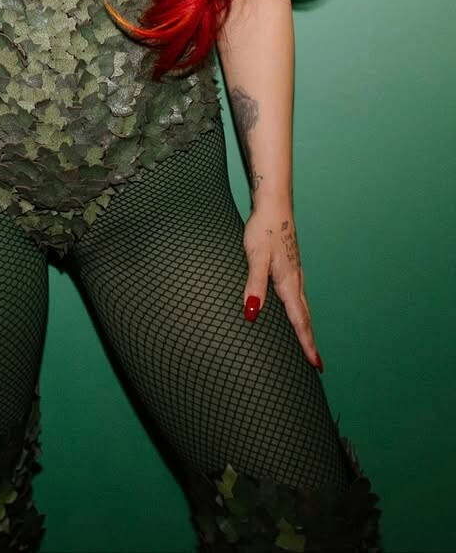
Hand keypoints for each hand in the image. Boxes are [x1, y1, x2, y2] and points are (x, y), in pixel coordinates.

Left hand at [242, 201, 322, 370]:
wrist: (274, 205)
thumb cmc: (263, 229)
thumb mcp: (255, 257)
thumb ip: (254, 285)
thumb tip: (252, 313)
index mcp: (289, 282)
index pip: (299, 320)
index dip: (306, 343)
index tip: (316, 365)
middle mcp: (296, 281)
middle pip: (305, 317)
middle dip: (309, 341)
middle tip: (316, 364)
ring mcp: (295, 273)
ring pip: (302, 307)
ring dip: (305, 327)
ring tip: (307, 344)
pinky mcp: (290, 266)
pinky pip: (297, 296)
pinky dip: (300, 312)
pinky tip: (295, 311)